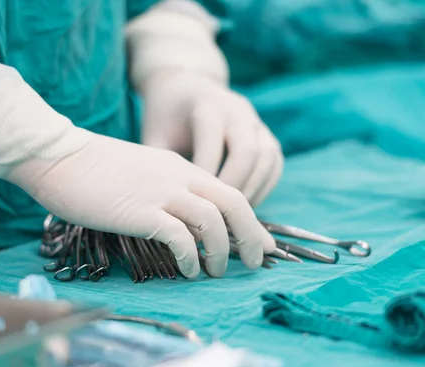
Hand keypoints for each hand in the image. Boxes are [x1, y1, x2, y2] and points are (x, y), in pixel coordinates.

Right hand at [7, 133, 274, 277]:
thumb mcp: (139, 173)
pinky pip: (180, 237)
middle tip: (255, 262)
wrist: (58, 157)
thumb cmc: (91, 169)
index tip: (260, 244)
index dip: (250, 220)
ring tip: (216, 272)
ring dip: (222, 251)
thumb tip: (178, 219)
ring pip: (213, 221)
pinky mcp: (140, 211)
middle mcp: (178, 176)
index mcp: (180, 167)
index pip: (228, 191)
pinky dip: (190, 257)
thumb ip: (162, 189)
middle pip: (234, 203)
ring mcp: (160, 192)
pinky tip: (187, 271)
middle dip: (252, 235)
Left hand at [142, 71, 282, 206]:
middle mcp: (237, 110)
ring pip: (267, 158)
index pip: (213, 147)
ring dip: (252, 190)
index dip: (204, 180)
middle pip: (248, 152)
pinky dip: (263, 187)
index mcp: (208, 107)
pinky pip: (274, 163)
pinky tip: (244, 206)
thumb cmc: (165, 117)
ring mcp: (256, 121)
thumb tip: (162, 205)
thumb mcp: (154, 136)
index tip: (191, 206)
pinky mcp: (266, 134)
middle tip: (216, 216)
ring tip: (231, 215)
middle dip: (233, 187)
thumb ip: (158, 165)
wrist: (185, 87)